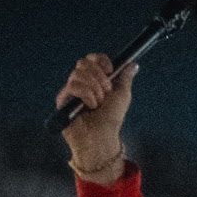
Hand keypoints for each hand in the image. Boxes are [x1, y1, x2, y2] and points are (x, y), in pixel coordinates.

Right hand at [57, 53, 135, 177]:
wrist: (102, 137)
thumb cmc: (111, 119)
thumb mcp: (122, 96)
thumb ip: (125, 78)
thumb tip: (133, 64)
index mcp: (93, 79)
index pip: (91, 59)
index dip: (100, 60)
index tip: (110, 69)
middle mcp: (80, 83)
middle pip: (83, 62)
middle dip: (99, 76)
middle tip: (106, 91)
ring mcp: (70, 91)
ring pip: (78, 74)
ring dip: (94, 89)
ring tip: (99, 104)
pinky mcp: (62, 100)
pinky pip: (73, 85)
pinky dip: (87, 95)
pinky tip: (91, 107)